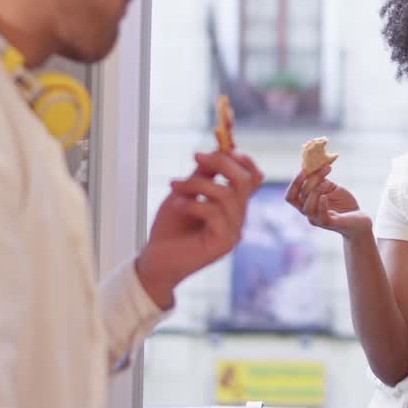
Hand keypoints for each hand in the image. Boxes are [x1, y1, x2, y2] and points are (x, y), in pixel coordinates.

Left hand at [137, 151, 263, 308]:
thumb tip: (216, 149)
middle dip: (221, 163)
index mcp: (233, 205)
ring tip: (174, 185)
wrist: (155, 261)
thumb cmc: (170, 229)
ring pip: (226, 194)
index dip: (243, 158)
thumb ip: (203, 175)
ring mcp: (233, 232)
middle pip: (245, 181)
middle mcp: (238, 218)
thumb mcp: (186, 193)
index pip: (253, 177)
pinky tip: (177, 205)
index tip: (222, 145)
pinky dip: (193, 203)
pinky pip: (214, 213)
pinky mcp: (223, 244)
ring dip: (197, 184)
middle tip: (195, 157)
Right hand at [284, 165, 368, 238]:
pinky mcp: (331, 224)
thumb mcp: (330, 187)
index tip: (305, 169)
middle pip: (301, 197)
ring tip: (328, 183)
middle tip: (325, 168)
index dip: (295, 183)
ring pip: (308, 208)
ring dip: (316, 191)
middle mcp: (309, 213)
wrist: (359, 218)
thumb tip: (313, 164)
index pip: (291, 196)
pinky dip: (322, 206)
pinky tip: (325, 196)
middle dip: (311, 180)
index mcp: (306, 204)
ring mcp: (318, 220)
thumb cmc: (343, 202)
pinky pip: (322, 217)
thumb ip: (320, 180)